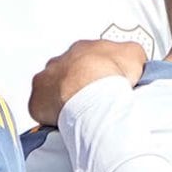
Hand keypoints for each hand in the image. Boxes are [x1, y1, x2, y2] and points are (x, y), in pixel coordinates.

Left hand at [26, 35, 148, 129]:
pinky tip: (62, 122)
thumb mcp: (134, 54)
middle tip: (90, 101)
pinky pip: (41, 108)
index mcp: (83, 49)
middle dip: (76, 85)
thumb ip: (130, 55)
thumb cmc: (113, 75)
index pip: (86, 58)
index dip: (96, 72)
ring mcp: (46, 79)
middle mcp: (61, 61)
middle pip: (66, 72)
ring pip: (50, 88)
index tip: (103, 85)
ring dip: (61, 99)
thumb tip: (131, 61)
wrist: (93, 93)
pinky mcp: (37, 100)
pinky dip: (50, 115)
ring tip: (77, 114)